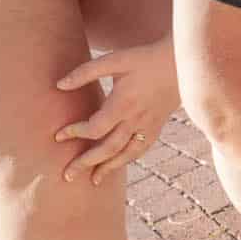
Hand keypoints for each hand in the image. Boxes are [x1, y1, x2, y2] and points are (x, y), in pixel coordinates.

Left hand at [55, 38, 179, 185]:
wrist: (182, 62)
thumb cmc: (144, 58)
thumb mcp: (115, 60)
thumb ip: (85, 72)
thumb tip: (59, 85)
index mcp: (123, 103)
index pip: (95, 128)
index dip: (75, 133)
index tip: (58, 136)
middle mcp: (136, 119)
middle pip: (108, 149)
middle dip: (86, 163)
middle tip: (67, 175)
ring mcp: (148, 126)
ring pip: (126, 155)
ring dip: (108, 169)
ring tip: (93, 181)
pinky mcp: (156, 127)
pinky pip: (140, 150)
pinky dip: (127, 160)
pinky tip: (116, 166)